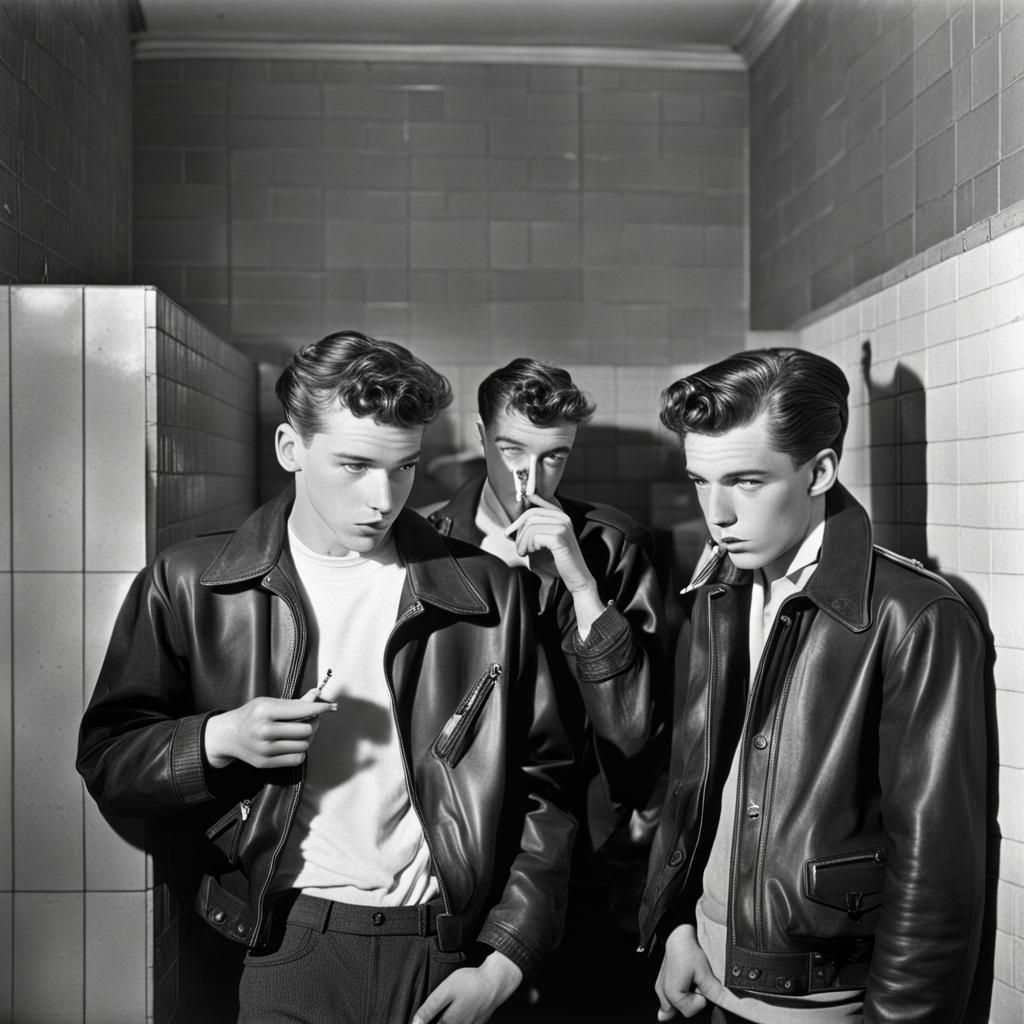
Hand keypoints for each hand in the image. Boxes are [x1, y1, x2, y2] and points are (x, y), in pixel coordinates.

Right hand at [203, 688, 335, 768]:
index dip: (320, 708)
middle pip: (306, 730)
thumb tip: (317, 695)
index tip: (332, 707)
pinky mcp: (266, 762)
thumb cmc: (251, 715)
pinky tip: (293, 743)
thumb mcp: (270, 702)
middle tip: (311, 719)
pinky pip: (296, 759)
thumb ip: (295, 702)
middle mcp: (264, 730)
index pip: (302, 710)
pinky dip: (300, 752)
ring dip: (306, 738)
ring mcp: (265, 749)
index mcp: (266, 710)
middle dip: (313, 724)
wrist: (228, 735)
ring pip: (303, 745)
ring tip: (299, 731)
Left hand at [410, 950, 521, 1023]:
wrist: (497, 981)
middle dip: (436, 1022)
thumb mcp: (446, 991)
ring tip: (446, 1015)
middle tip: (429, 1018)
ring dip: (449, 1020)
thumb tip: (415, 1023)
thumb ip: (430, 1008)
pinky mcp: (480, 1021)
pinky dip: (461, 1021)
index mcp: (450, 1022)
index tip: (419, 1023)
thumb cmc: (471, 982)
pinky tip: (459, 1016)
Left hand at [505, 493, 593, 592]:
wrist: (576, 579)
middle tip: (518, 547)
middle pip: (531, 515)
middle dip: (519, 532)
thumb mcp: (542, 544)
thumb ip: (531, 532)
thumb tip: (511, 527)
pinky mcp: (559, 537)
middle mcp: (563, 518)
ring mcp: (562, 526)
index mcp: (560, 516)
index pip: (534, 508)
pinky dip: (527, 546)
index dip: (519, 520)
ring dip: (521, 541)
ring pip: (531, 526)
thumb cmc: (557, 563)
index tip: (510, 532)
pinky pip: (534, 536)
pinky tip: (529, 554)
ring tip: (523, 552)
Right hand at [654, 924, 725, 1019]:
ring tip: (689, 979)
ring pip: (675, 1006)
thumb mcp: (705, 972)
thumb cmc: (687, 948)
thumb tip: (731, 1006)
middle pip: (684, 1009)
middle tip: (696, 980)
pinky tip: (678, 996)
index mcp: (672, 994)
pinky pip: (666, 1002)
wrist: (677, 931)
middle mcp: (663, 994)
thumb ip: (716, 992)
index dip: (701, 997)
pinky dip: (673, 1000)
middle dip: (694, 997)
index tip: (701, 982)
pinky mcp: (661, 983)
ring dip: (685, 997)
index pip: (691, 1011)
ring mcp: (660, 989)